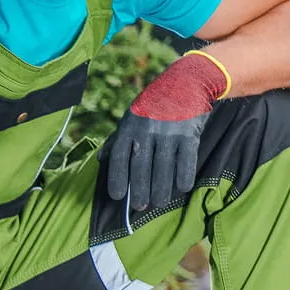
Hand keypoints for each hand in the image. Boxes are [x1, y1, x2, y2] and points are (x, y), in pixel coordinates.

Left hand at [107, 51, 229, 210]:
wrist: (186, 82)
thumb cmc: (153, 105)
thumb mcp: (131, 117)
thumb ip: (117, 139)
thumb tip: (100, 159)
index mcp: (129, 127)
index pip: (119, 157)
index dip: (117, 178)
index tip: (117, 196)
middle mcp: (147, 130)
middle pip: (141, 165)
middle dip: (140, 189)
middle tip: (139, 207)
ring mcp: (169, 131)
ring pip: (163, 166)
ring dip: (161, 188)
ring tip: (159, 203)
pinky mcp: (189, 133)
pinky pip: (186, 159)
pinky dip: (184, 175)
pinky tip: (182, 188)